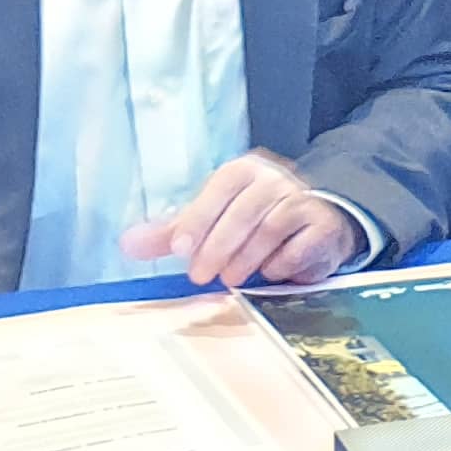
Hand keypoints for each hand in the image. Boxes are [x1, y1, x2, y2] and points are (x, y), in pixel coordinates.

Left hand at [124, 152, 363, 288]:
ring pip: (273, 227)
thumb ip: (174, 233)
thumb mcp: (212, 222)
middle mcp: (276, 180)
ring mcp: (304, 201)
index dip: (200, 217)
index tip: (180, 249)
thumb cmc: (253, 223)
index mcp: (245, 171)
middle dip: (219, 245)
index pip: (221, 186)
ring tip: (231, 279)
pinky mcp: (324, 227)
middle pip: (246, 209)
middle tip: (200, 275)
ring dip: (247, 257)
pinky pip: (301, 246)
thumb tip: (127, 244)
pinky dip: (281, 263)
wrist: (315, 227)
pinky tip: (269, 274)